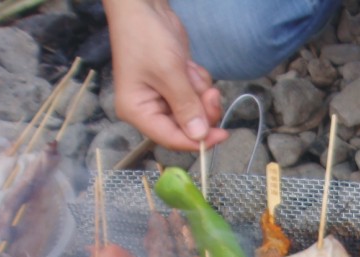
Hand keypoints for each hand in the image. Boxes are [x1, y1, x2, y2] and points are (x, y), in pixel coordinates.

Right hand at [103, 0, 226, 150]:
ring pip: (197, 111)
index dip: (198, 141)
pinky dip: (199, 82)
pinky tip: (188, 65)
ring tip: (189, 69)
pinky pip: (197, 96)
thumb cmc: (146, 37)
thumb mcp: (169, 73)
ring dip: (200, 92)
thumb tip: (200, 136)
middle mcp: (149, 109)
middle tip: (211, 93)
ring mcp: (163, 98)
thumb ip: (186, 107)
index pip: (171, 139)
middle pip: (187, 127)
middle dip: (202, 109)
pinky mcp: (176, 87)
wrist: (145, 7)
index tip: (222, 135)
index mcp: (137, 111)